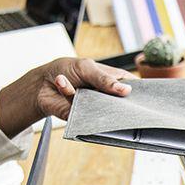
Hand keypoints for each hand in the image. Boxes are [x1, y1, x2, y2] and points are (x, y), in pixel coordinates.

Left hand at [0, 58, 133, 137]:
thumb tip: (126, 91)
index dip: (138, 91)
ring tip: (78, 86)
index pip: (132, 86)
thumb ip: (105, 79)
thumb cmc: (67, 70)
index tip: (142, 96)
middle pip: (122, 103)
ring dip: (92, 98)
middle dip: (120, 102)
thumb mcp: (87, 67)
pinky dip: (69, 92)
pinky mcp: (83, 117)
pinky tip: (61, 81)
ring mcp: (96, 107)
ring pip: (105, 110)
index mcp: (113, 80)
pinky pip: (82, 112)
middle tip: (112, 94)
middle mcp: (107, 96)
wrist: (42, 83)